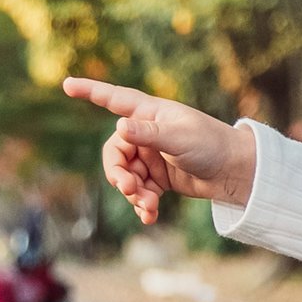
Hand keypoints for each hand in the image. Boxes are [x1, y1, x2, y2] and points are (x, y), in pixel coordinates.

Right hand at [62, 79, 254, 226]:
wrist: (236, 171)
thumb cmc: (212, 144)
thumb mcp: (180, 138)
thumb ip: (149, 134)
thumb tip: (119, 127)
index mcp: (150, 113)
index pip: (114, 99)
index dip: (90, 91)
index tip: (66, 85)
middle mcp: (147, 133)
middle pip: (115, 152)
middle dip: (118, 173)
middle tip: (129, 189)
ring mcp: (151, 156)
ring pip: (125, 176)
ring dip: (133, 193)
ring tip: (149, 206)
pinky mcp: (158, 178)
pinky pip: (140, 191)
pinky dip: (142, 204)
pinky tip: (149, 217)